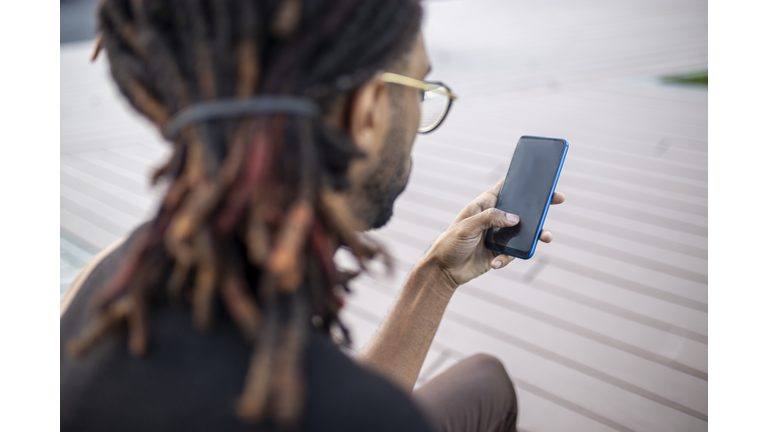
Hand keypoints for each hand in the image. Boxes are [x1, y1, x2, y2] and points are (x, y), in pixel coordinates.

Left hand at [422, 179, 564, 287]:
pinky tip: (495, 263)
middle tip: (558, 198)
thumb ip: (490, 218)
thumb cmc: (449, 242)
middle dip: (540, 205)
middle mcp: (494, 218)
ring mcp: (499, 235)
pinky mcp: (500, 252)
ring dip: (536, 235)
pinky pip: (514, 254)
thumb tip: (515, 218)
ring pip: (524, 232)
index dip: (522, 181)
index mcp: (484, 205)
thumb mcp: (467, 226)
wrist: (443, 270)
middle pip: (522, 208)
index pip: (505, 187)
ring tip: (546, 237)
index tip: (540, 175)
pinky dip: (507, 259)